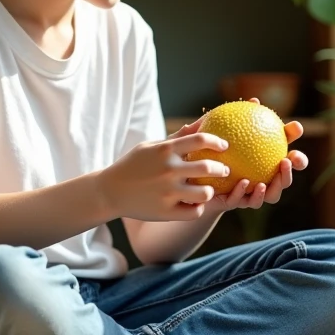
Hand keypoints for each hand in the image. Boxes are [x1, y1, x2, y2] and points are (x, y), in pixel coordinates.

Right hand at [98, 127, 231, 221]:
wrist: (110, 191)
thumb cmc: (133, 165)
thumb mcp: (151, 146)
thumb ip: (177, 137)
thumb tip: (201, 122)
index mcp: (165, 151)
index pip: (200, 139)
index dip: (217, 142)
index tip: (224, 146)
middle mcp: (168, 170)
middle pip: (208, 167)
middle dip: (222, 168)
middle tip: (224, 170)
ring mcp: (167, 192)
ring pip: (205, 193)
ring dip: (210, 191)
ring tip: (207, 189)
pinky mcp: (165, 212)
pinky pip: (194, 212)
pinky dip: (197, 208)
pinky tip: (194, 204)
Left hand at [178, 98, 309, 213]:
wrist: (198, 175)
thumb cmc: (218, 149)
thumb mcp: (228, 133)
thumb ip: (244, 119)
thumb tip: (255, 100)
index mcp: (269, 165)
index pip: (291, 162)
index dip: (299, 158)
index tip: (298, 149)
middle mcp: (265, 182)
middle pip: (284, 182)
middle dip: (289, 175)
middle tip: (287, 162)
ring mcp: (252, 195)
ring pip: (269, 196)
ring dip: (271, 189)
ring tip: (264, 182)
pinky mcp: (236, 203)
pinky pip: (243, 200)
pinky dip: (245, 193)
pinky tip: (244, 182)